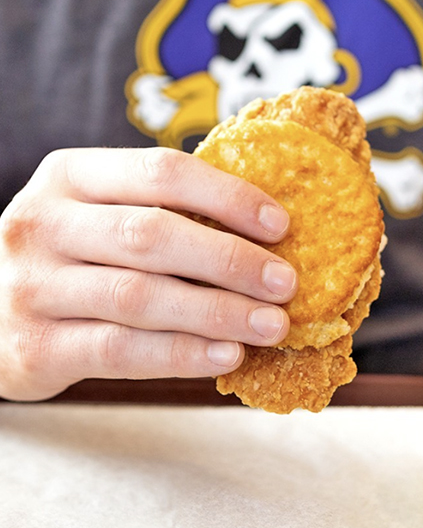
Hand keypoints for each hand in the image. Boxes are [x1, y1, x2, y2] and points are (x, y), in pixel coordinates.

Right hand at [0, 147, 296, 400]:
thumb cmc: (75, 254)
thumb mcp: (103, 214)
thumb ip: (165, 212)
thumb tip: (268, 234)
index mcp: (71, 175)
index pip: (161, 172)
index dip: (228, 197)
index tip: (281, 225)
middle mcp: (44, 223)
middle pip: (153, 235)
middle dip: (231, 261)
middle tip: (286, 284)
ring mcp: (31, 285)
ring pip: (140, 296)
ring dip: (217, 311)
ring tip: (272, 324)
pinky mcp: (32, 346)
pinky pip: (120, 350)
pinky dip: (182, 354)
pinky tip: (227, 354)